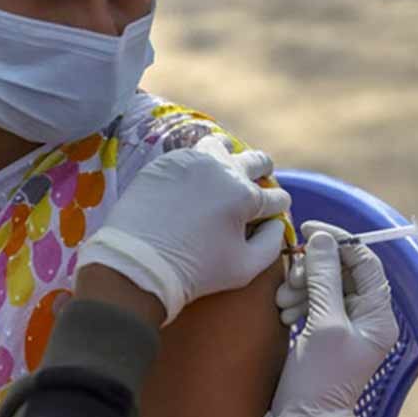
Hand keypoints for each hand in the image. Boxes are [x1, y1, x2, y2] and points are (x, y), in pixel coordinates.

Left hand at [76, 137, 290, 324]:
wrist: (139, 263)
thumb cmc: (196, 271)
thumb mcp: (245, 268)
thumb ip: (271, 243)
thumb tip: (276, 223)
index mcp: (247, 196)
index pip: (277, 196)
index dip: (278, 206)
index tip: (271, 213)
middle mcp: (223, 170)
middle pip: (257, 160)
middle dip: (263, 171)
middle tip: (259, 180)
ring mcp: (192, 161)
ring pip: (221, 145)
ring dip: (230, 155)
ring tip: (226, 167)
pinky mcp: (166, 162)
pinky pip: (190, 154)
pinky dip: (198, 164)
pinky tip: (193, 178)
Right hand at [260, 224, 398, 416]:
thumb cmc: (319, 380)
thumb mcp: (323, 324)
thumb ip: (324, 278)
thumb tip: (322, 239)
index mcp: (378, 314)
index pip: (365, 261)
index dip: (339, 241)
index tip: (310, 230)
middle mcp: (367, 316)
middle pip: (342, 270)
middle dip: (314, 269)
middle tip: (292, 278)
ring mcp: (346, 323)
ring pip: (324, 283)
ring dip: (301, 285)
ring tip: (284, 302)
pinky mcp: (325, 329)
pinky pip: (313, 299)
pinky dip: (298, 299)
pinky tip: (284, 312)